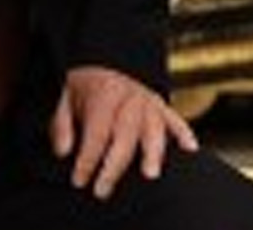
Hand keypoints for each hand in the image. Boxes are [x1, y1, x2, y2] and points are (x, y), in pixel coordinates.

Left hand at [49, 65, 196, 197]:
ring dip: (152, 152)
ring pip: (154, 128)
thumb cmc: (87, 88)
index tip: (78, 181)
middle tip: (101, 191)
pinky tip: (190, 150)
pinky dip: (184, 133)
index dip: (87, 159)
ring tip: (150, 175)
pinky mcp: (163, 107)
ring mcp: (150, 101)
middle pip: (124, 134)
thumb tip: (64, 153)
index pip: (97, 131)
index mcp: (104, 94)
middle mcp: (130, 97)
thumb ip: (62, 126)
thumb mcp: (66, 98)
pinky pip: (177, 119)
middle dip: (113, 165)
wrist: (109, 61)